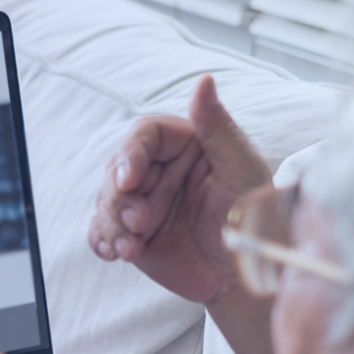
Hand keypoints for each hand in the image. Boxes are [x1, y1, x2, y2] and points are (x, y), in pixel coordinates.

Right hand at [87, 76, 271, 304]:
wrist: (245, 273)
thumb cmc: (252, 216)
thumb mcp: (240, 168)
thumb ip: (217, 126)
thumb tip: (204, 80)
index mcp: (183, 147)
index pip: (144, 136)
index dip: (130, 154)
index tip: (129, 179)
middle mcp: (159, 171)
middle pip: (117, 170)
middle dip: (120, 199)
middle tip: (139, 223)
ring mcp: (142, 203)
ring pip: (105, 201)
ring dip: (112, 224)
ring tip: (131, 247)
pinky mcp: (132, 233)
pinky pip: (101, 231)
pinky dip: (102, 240)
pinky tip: (115, 252)